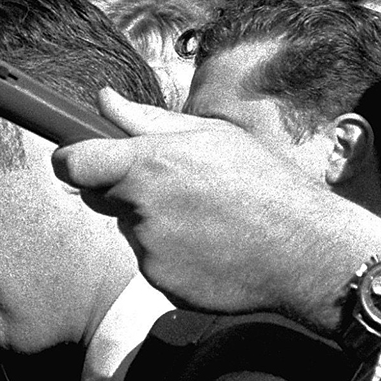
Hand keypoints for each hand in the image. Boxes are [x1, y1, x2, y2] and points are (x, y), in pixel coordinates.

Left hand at [52, 88, 380, 330]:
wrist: (310, 252)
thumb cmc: (265, 184)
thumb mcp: (210, 136)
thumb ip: (146, 120)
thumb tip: (102, 99)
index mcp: (149, 164)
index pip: (74, 163)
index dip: (70, 159)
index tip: (75, 159)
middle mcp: (141, 207)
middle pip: (99, 195)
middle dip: (121, 188)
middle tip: (174, 186)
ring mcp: (150, 249)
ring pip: (130, 228)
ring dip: (153, 222)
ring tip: (207, 218)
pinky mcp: (162, 282)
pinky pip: (151, 261)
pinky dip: (171, 254)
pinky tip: (211, 246)